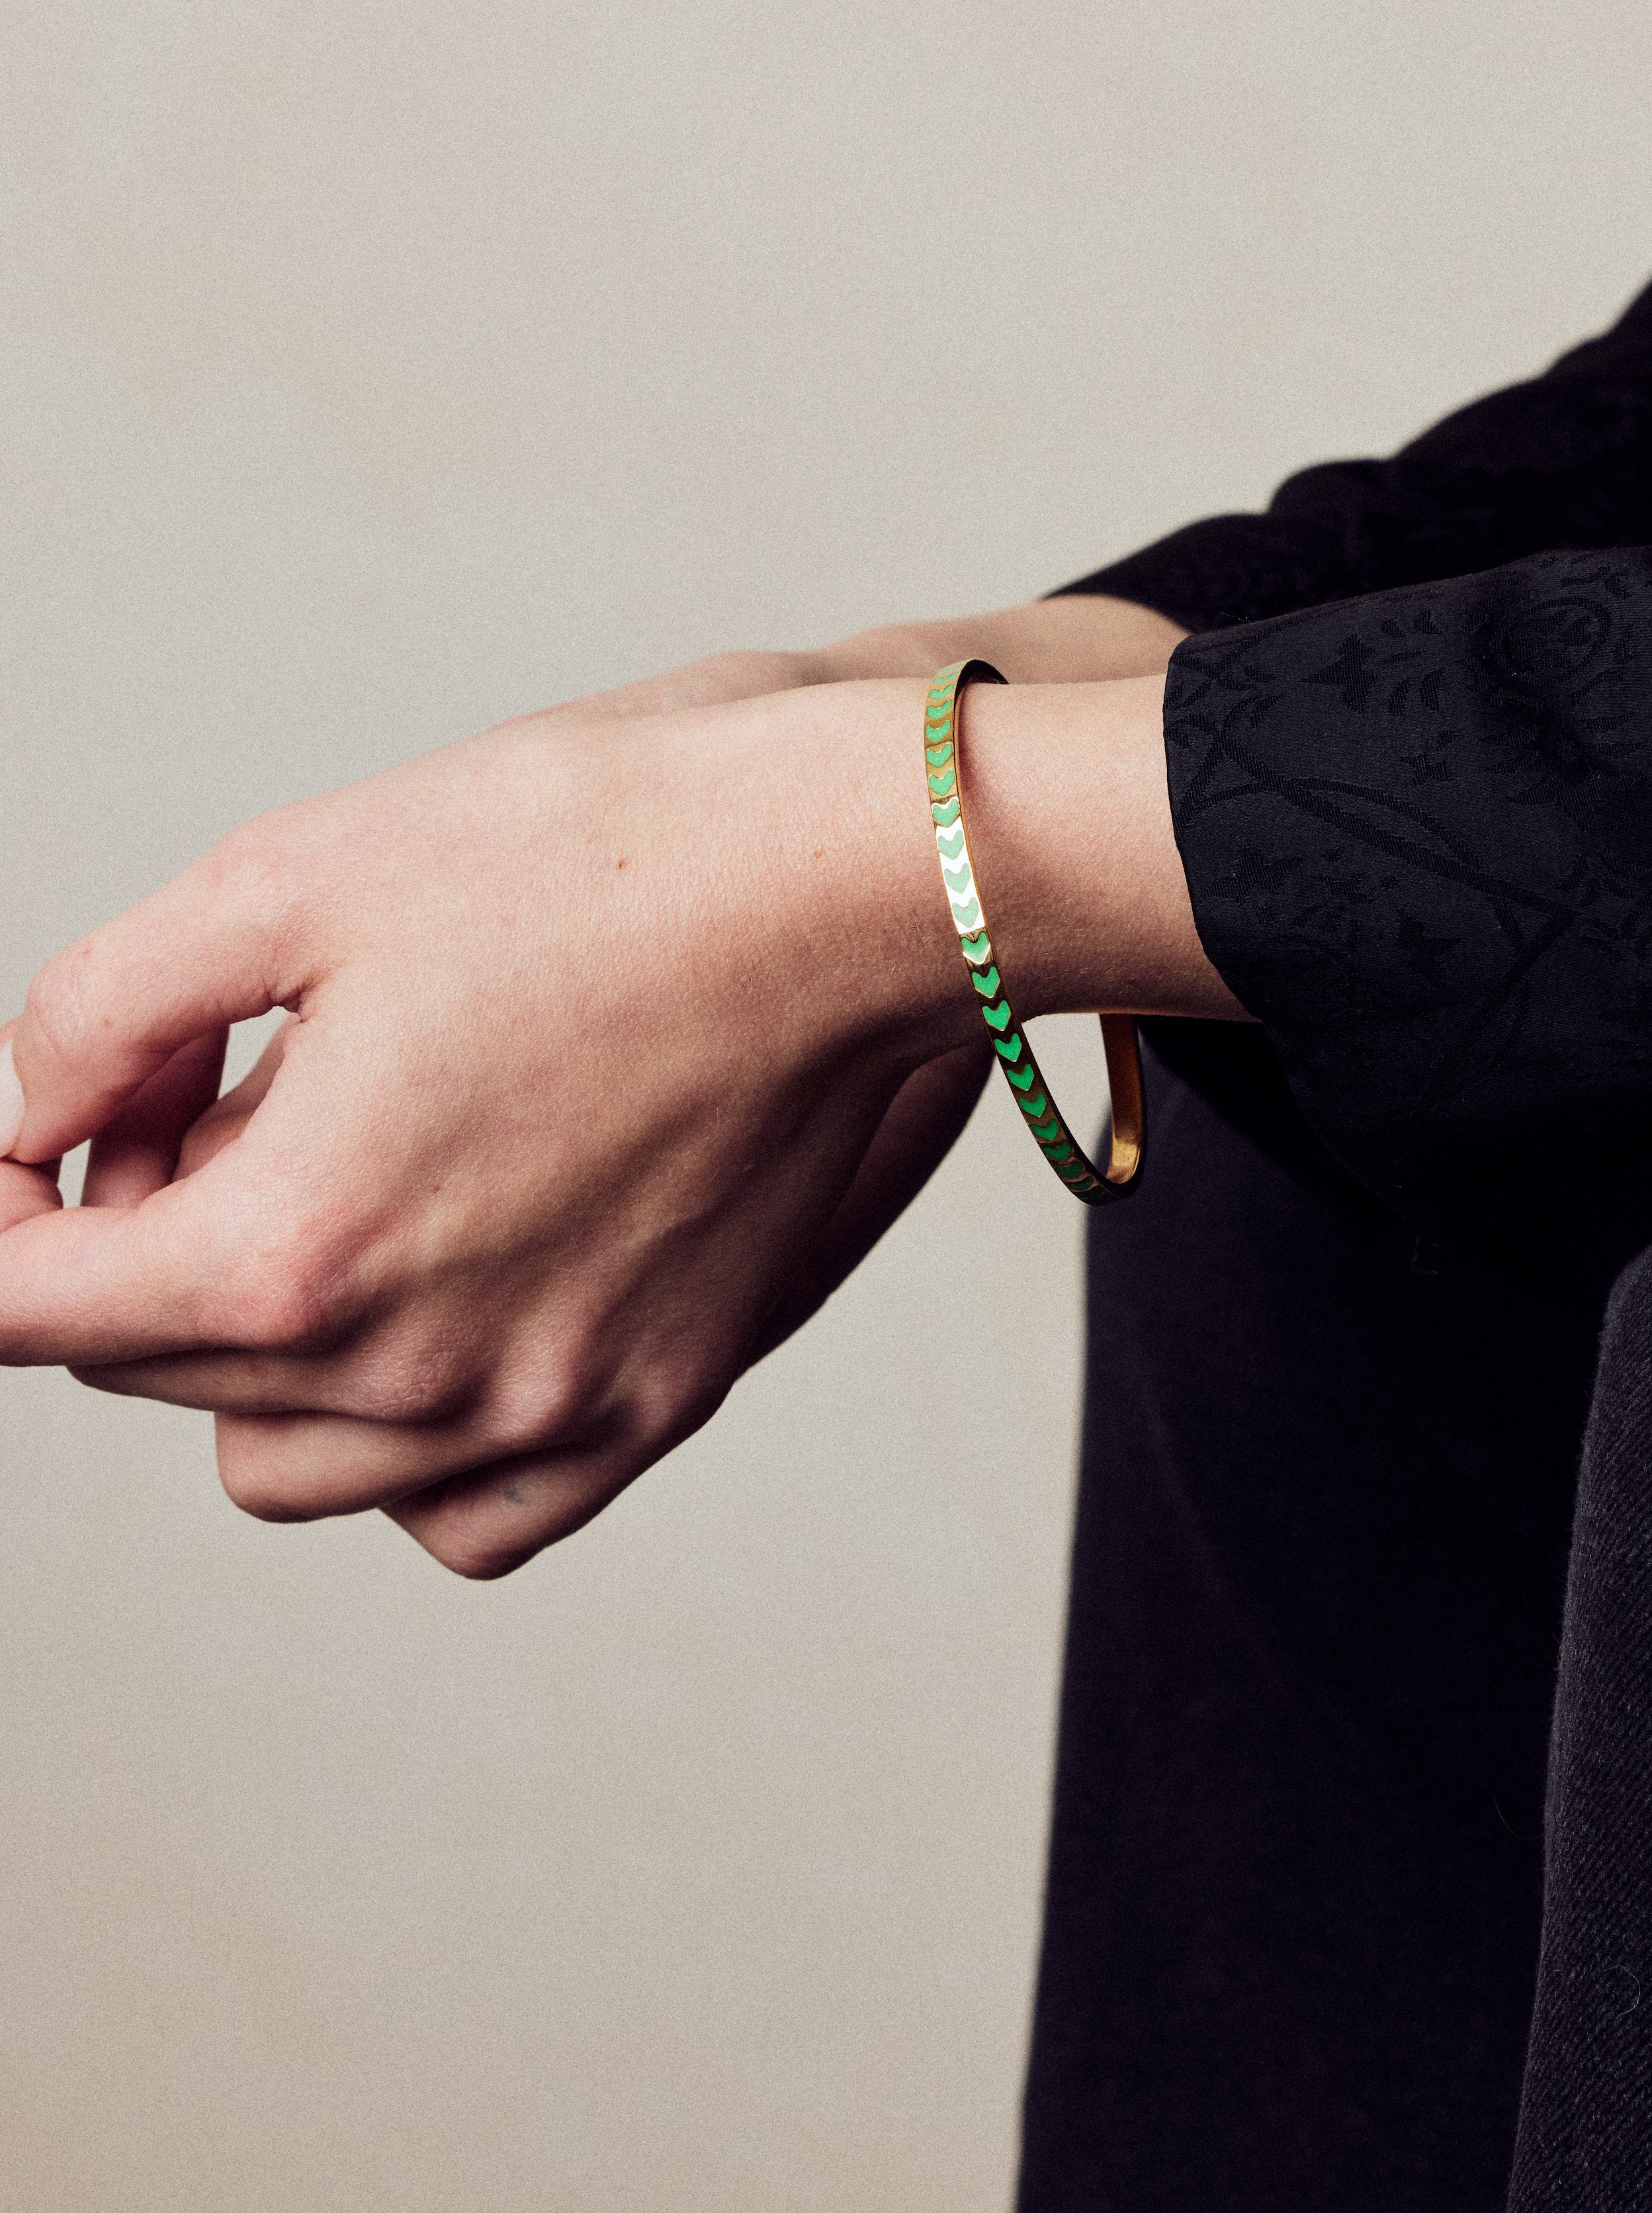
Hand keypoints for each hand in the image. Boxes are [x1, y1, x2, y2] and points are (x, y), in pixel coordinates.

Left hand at [0, 658, 1231, 1575]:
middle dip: (137, 1231)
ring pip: (285, 1466)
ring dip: (251, 1349)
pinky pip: (464, 1519)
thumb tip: (18, 1114)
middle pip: (153, 1369)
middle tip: (218, 1081)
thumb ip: (99, 1012)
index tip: (30, 1139)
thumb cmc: (598, 848)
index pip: (22, 1310)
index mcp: (296, 1243)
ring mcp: (544, 1410)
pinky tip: (436, 1309)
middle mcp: (413, 1373)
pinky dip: (404, 1451)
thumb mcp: (291, 875)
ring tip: (335, 1185)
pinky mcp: (655, 1403)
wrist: (854, 879)